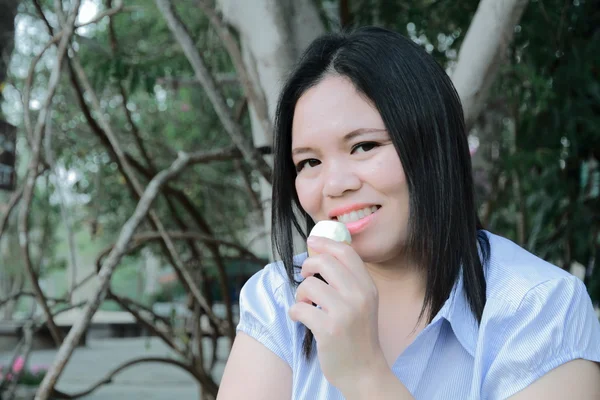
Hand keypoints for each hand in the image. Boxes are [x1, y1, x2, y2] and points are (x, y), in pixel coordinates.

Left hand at [288, 236, 386, 392]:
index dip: (325, 243)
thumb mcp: (363, 303)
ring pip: (308, 285)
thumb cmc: (358, 335)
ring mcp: (345, 313)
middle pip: (324, 262)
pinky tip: (300, 319)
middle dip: (307, 267)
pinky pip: (299, 308)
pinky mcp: (329, 330)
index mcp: (368, 287)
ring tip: (305, 305)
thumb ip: (348, 280)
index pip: (346, 252)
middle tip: (305, 278)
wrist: (365, 372)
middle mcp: (359, 297)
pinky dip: (295, 312)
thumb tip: (322, 252)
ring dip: (300, 294)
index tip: (311, 241)